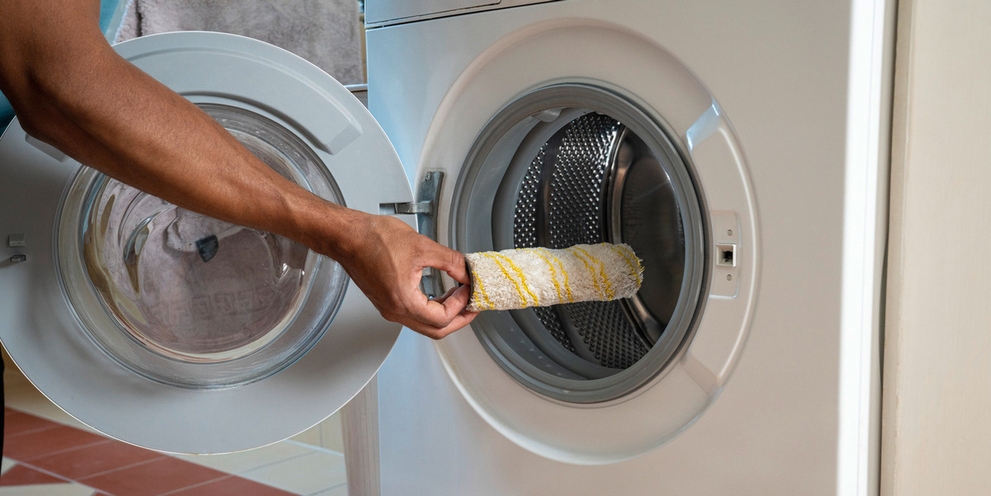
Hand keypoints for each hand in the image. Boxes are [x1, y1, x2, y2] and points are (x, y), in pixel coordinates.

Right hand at [329, 210, 476, 338]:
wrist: (347, 236)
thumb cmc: (373, 239)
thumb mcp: (422, 246)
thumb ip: (450, 261)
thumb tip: (466, 272)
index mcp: (403, 301)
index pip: (442, 318)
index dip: (462, 305)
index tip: (469, 290)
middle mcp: (394, 311)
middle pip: (435, 330)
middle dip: (459, 319)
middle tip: (473, 307)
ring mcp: (389, 308)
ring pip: (424, 324)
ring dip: (444, 314)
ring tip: (459, 297)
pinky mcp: (386, 302)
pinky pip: (413, 315)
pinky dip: (430, 308)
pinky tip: (440, 293)